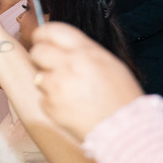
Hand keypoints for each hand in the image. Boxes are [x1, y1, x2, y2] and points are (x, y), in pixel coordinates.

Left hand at [28, 23, 144, 141]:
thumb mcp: (109, 64)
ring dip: (49, 82)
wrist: (124, 131)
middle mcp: (69, 65)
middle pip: (38, 51)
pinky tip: (70, 106)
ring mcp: (57, 86)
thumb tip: (58, 44)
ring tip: (70, 92)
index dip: (43, 34)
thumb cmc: (120, 97)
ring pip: (38, 75)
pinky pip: (43, 97)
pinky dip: (52, 101)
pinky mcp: (50, 105)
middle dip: (41, 57)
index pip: (53, 30)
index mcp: (86, 53)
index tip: (40, 39)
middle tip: (50, 66)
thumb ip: (83, 52)